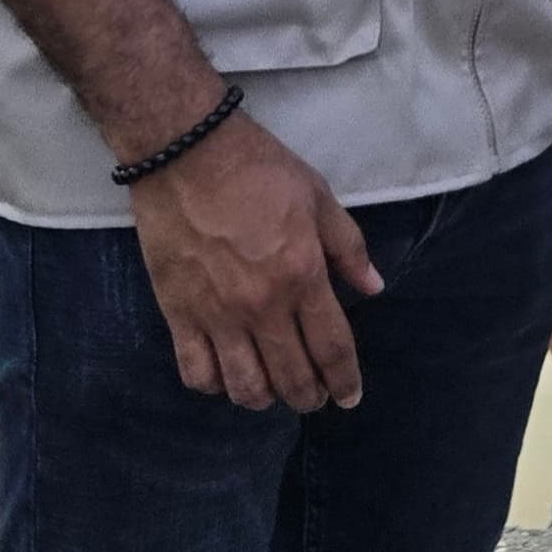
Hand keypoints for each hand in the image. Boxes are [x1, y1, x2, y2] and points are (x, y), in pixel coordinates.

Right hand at [125, 113, 380, 412]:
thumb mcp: (318, 198)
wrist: (186, 152)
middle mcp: (261, 306)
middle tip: (314, 398)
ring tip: (271, 392)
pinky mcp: (177, 313)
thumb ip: (348, 248)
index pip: (332, 349)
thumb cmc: (258, 169)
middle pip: (291, 378)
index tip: (349, 397)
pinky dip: (214, 385)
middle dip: (309, 397)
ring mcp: (216, 314)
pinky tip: (225, 376)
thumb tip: (374, 288)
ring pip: (244, 386)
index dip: (345, 381)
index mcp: (302, 276)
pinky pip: (196, 372)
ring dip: (264, 399)